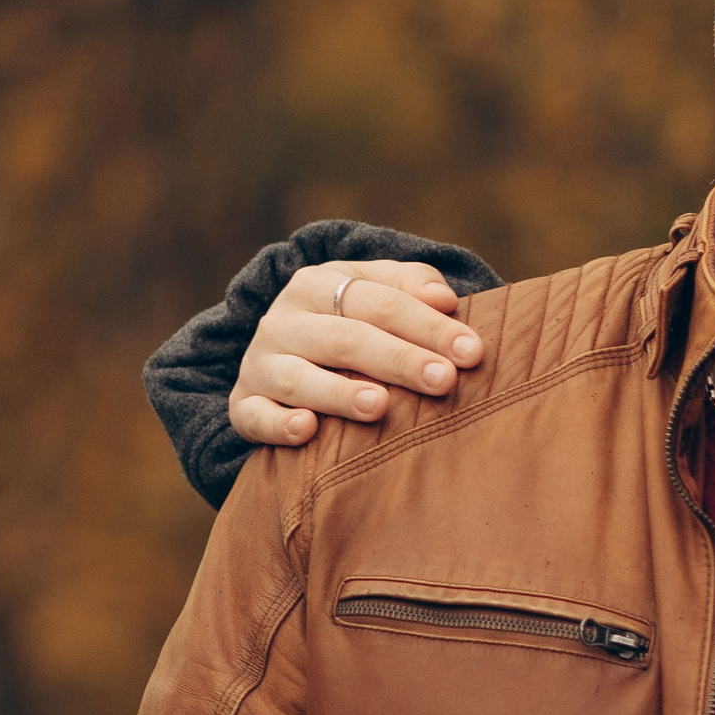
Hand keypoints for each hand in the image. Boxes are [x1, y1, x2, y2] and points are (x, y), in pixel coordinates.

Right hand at [230, 261, 486, 445]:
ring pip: (299, 378)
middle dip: (399, 360)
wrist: (280, 352)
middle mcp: (284, 320)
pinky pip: (254, 416)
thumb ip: (411, 285)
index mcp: (318, 284)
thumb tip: (444, 298)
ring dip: (339, 393)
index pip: (380, 302)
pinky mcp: (243, 405)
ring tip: (380, 406)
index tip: (472, 352)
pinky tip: (307, 429)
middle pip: (346, 338)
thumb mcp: (376, 291)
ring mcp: (260, 363)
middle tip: (444, 381)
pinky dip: (278, 424)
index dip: (429, 326)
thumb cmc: (350, 322)